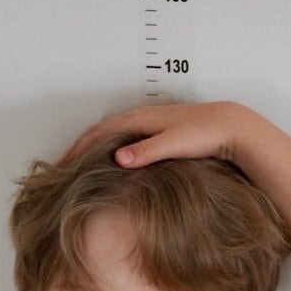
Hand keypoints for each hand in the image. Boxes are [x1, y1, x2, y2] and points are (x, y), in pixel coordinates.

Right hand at [60, 101, 255, 168]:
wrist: (229, 127)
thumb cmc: (204, 135)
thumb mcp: (174, 144)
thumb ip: (147, 151)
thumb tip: (117, 158)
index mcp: (139, 120)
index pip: (98, 134)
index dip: (77, 150)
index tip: (61, 167)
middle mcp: (140, 119)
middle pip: (99, 134)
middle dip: (78, 150)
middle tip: (61, 171)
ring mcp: (148, 125)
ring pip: (111, 137)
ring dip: (93, 151)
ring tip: (79, 169)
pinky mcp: (157, 133)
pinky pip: (124, 141)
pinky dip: (109, 151)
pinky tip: (110, 165)